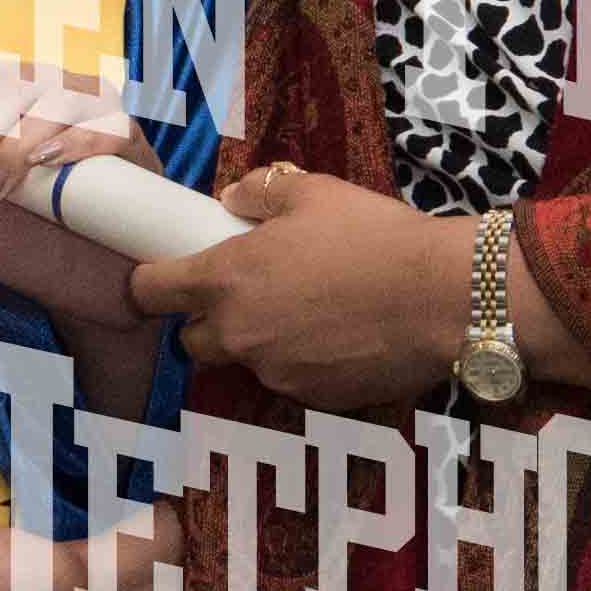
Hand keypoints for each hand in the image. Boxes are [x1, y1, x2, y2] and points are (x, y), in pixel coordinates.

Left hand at [0, 50, 151, 338]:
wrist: (87, 294)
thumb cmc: (32, 249)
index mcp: (14, 102)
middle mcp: (56, 94)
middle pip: (11, 83)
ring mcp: (98, 116)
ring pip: (56, 97)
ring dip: (18, 146)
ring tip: (7, 195)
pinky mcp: (133, 145)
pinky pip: (109, 125)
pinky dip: (76, 142)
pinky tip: (51, 164)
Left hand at [131, 163, 476, 414]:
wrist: (442, 297)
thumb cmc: (375, 237)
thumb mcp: (313, 192)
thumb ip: (259, 191)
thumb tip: (232, 198)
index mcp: (226, 279)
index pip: (151, 292)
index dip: (148, 284)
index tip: (158, 277)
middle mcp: (239, 334)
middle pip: (192, 341)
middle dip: (207, 321)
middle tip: (243, 294)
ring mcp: (274, 372)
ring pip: (245, 361)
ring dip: (258, 341)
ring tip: (307, 311)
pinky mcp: (311, 398)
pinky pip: (289, 379)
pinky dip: (301, 361)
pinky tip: (338, 335)